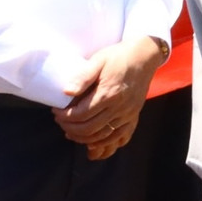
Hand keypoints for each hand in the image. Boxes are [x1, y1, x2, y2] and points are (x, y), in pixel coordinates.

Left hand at [53, 36, 163, 155]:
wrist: (145, 56)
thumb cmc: (119, 56)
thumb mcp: (99, 59)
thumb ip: (83, 76)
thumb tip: (66, 92)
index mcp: (108, 93)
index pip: (80, 114)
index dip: (64, 116)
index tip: (56, 111)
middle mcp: (119, 107)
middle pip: (89, 129)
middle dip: (70, 128)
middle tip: (61, 121)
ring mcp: (128, 114)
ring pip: (102, 137)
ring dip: (84, 139)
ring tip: (72, 131)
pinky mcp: (134, 116)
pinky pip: (120, 138)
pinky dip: (105, 145)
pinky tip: (93, 143)